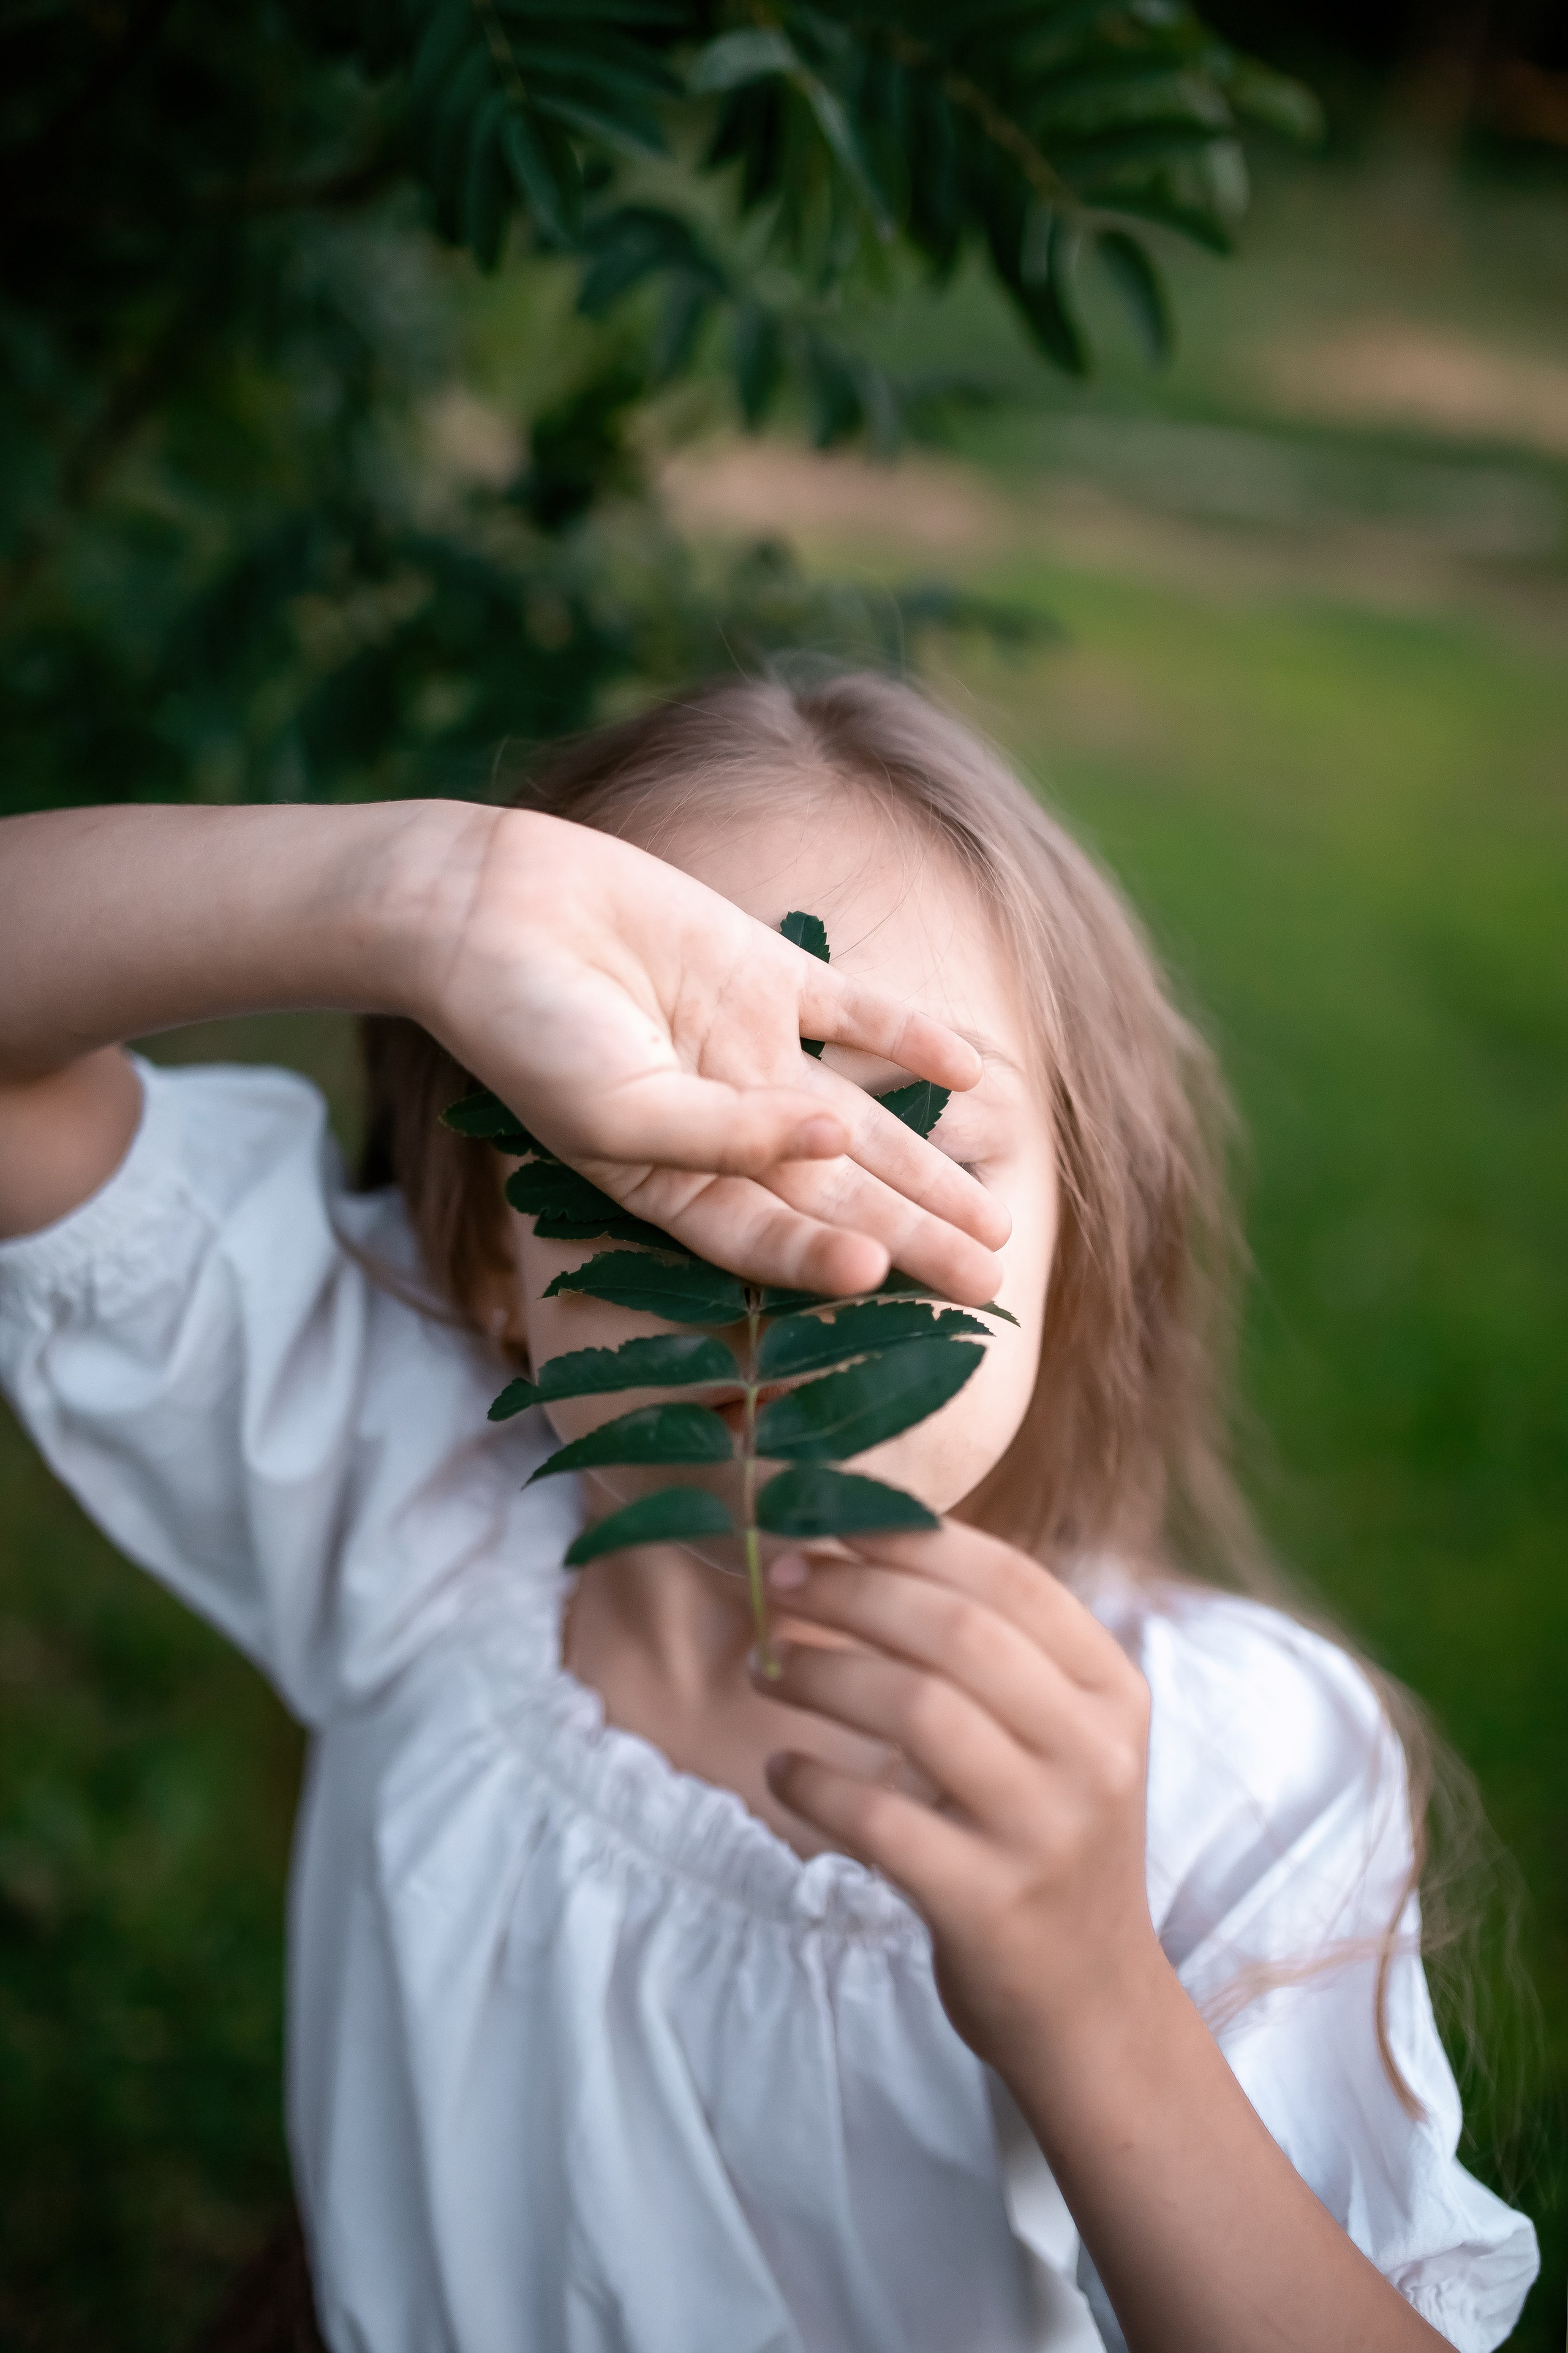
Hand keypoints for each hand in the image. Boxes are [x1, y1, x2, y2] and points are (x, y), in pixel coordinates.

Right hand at [424, 808, 1009, 1301]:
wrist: (489, 908)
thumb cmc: (528, 1031)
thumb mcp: (615, 1112)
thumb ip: (721, 1139)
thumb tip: (831, 1141)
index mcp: (672, 1184)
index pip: (768, 1240)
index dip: (825, 1264)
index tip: (882, 1279)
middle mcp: (725, 1128)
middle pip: (837, 1198)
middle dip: (911, 1242)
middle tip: (987, 1286)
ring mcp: (753, 1050)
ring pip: (863, 1123)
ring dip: (929, 1168)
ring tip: (994, 1217)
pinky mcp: (767, 974)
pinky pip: (858, 1015)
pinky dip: (913, 1041)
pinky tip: (971, 1075)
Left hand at [752, 1522, 1157, 2061]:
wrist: (1091, 2005)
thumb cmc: (1045, 1839)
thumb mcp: (1057, 1736)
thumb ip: (991, 1650)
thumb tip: (866, 1543)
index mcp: (1112, 1690)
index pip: (1010, 1578)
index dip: (911, 1537)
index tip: (829, 1515)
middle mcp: (1092, 1752)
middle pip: (957, 1632)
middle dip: (853, 1592)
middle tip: (777, 1582)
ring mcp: (1045, 1830)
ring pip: (918, 1710)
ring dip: (823, 1673)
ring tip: (765, 1668)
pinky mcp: (989, 1904)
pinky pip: (880, 1820)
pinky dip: (815, 1782)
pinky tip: (784, 1770)